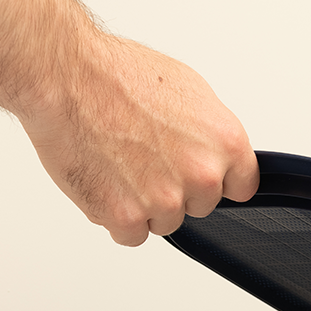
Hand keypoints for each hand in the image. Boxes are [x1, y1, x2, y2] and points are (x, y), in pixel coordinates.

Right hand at [21, 29, 258, 245]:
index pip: (242, 186)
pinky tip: (106, 181)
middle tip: (146, 157)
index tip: (201, 175)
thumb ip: (208, 135)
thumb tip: (212, 153)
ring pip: (164, 222)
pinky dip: (117, 217)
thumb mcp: (188, 90)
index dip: (219, 180)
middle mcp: (201, 175)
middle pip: (200, 205)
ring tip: (120, 163)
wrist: (68, 79)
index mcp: (225, 143)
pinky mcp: (126, 218)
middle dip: (177, 189)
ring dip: (144, 203)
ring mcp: (165, 200)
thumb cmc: (119, 75)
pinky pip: (131, 235)